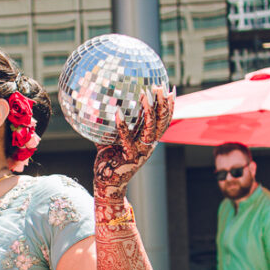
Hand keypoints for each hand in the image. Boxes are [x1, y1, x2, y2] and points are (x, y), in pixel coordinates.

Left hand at [93, 86, 174, 203]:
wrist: (107, 183)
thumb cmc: (108, 160)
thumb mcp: (110, 140)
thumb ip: (108, 125)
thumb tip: (98, 108)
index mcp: (148, 141)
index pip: (163, 121)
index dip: (169, 106)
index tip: (170, 89)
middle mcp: (148, 146)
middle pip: (161, 122)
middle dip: (163, 103)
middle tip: (160, 86)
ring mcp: (140, 152)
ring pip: (150, 128)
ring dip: (149, 110)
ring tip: (145, 93)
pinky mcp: (129, 157)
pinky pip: (127, 138)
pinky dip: (122, 125)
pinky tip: (117, 111)